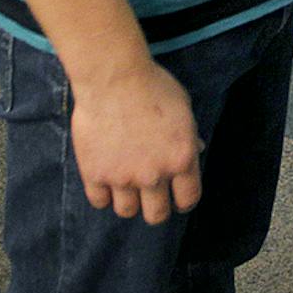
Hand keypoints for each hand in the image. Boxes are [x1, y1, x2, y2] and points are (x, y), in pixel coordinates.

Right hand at [68, 59, 203, 224]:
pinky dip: (103, 193)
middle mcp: (154, 174)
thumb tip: (197, 152)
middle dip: (156, 208)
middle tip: (150, 196)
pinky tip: (106, 177)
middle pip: (157, 215)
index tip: (177, 197)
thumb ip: (189, 136)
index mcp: (181, 159)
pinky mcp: (95, 173)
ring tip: (126, 183)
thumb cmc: (153, 86)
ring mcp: (123, 177)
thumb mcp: (183, 108)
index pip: (188, 200)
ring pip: (126, 212)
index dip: (183, 201)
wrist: (113, 77)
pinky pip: (99, 201)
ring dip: (128, 201)